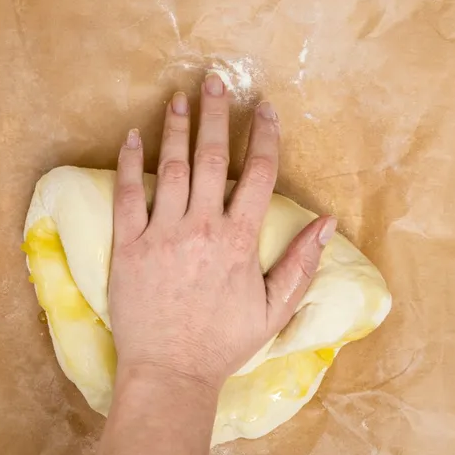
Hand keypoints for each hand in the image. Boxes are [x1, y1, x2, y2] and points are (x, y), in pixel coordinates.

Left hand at [107, 75, 336, 391]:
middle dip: (217, 116)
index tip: (264, 109)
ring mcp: (161, 234)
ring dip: (176, 129)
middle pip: (213, 159)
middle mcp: (201, 228)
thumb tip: (328, 222)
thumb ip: (300, 263)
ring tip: (179, 98)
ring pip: (170, 168)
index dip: (264, 138)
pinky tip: (132, 137)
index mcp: (239, 241)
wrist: (169, 373)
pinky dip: (129, 163)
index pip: (259, 176)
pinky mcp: (127, 246)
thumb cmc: (223, 344)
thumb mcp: (274, 309)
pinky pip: (127, 195)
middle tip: (216, 82)